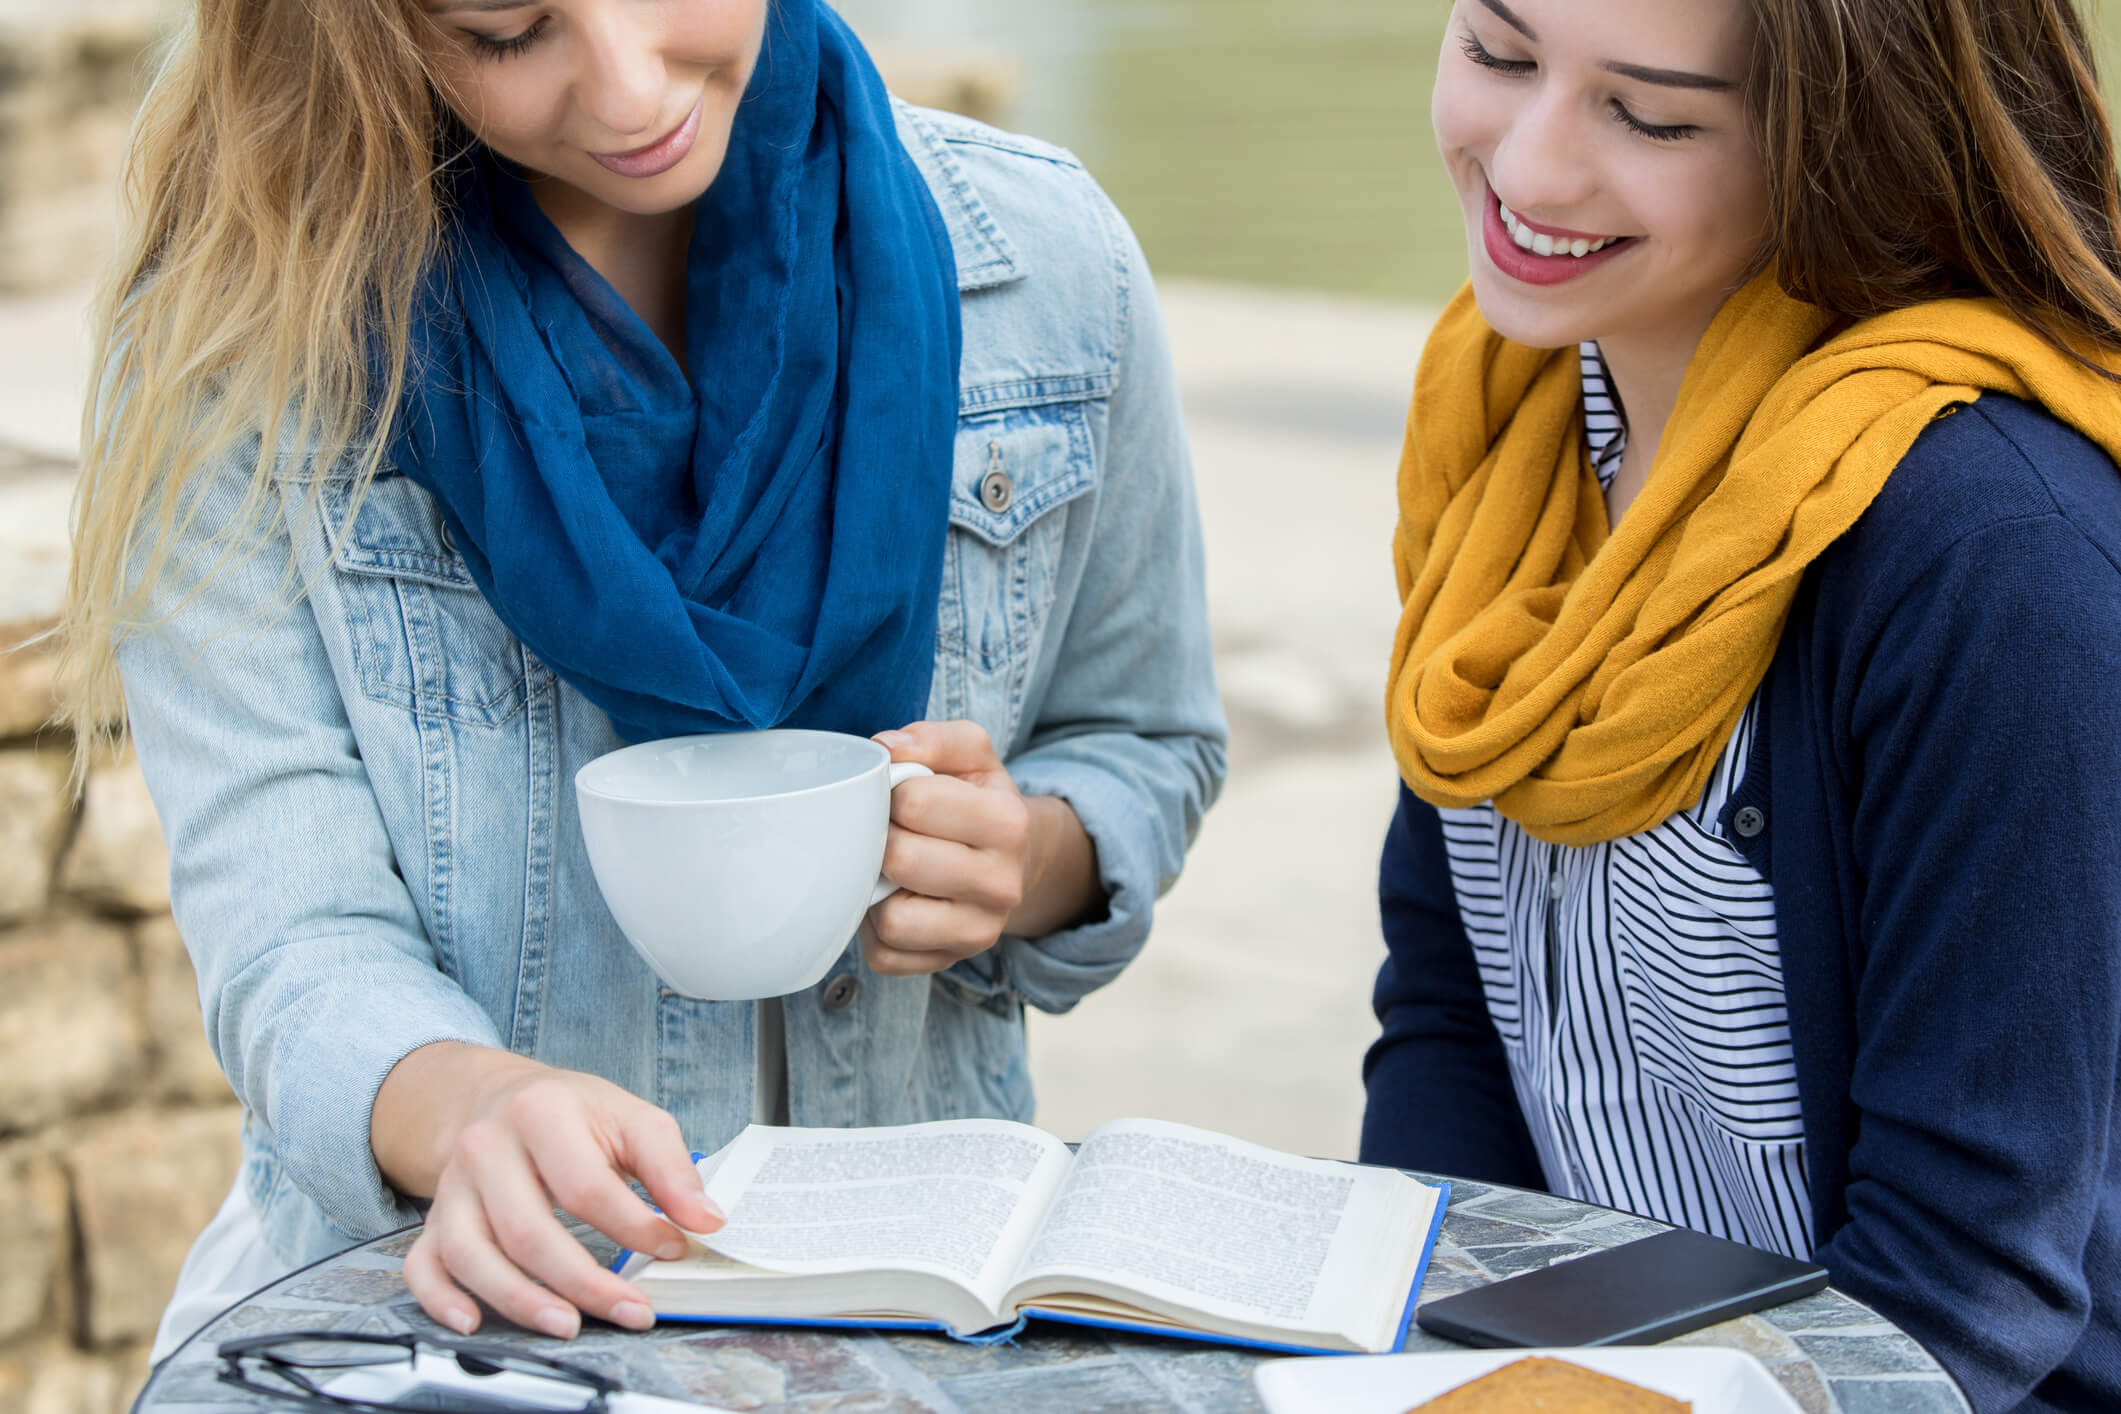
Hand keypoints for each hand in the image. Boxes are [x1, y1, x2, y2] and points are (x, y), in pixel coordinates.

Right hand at [377, 1043, 723, 1338]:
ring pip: (472, 1254)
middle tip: (630, 1310)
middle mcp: (486, 1148)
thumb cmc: (572, 1112)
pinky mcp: (434, 1219)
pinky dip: (440, 1299)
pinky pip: (422, 1266)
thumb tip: (705, 1219)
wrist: (502, 1096)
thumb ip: (672, 1167)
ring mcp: (453, 1186)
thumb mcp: (631, 1118)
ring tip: (568, 1325)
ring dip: (520, 1300)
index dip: (634, 1226)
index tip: (674, 1249)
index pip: (586, 1186)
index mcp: (540, 1112)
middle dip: (583, 1281)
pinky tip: (472, 1322)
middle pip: (527, 1230)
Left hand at [865, 720, 1102, 973]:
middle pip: (900, 859)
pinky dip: (874, 930)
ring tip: (890, 869)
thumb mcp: (971, 756)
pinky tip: (893, 901)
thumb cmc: (977, 802)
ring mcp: (978, 932)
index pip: (916, 802)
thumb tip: (884, 748)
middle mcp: (1002, 884)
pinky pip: (884, 957)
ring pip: (891, 919)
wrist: (1013, 861)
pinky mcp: (948, 963)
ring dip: (876, 889)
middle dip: (883, 838)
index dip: (894, 792)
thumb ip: (932, 739)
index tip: (902, 796)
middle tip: (892, 831)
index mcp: (1008, 823)